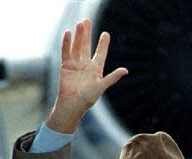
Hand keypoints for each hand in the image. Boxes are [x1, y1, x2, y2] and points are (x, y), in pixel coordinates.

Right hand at [46, 18, 128, 132]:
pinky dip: (67, 43)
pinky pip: (66, 52)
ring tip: (80, 23)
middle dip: (87, 34)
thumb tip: (126, 70)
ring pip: (76, 47)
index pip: (100, 53)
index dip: (103, 44)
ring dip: (78, 36)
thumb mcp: (101, 86)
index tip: (106, 34)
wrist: (72, 104)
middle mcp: (85, 65)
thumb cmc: (88, 98)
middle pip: (86, 46)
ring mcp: (75, 65)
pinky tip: (68, 33)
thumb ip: (112, 77)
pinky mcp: (65, 66)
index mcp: (96, 69)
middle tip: (87, 20)